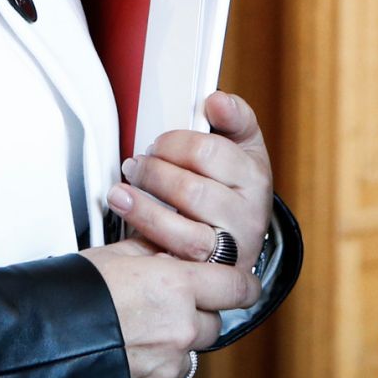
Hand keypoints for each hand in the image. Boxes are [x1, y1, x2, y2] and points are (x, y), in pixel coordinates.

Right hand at [80, 238, 260, 377]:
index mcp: (176, 287)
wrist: (37, 349)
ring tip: (135, 330)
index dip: (242, 284)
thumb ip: (151, 252)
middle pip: (213, 322)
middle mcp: (180, 329)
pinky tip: (125, 352)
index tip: (241, 284)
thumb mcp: (112, 258)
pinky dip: (153, 367)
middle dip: (197, 313)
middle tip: (166, 304)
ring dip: (173, 343)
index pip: (237, 286)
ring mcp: (167, 365)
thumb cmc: (67, 299)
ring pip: (188, 353)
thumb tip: (165, 247)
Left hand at [106, 91, 274, 278]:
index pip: (210, 153)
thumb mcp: (243, 148)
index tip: (156, 144)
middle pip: (193, 192)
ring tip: (122, 194)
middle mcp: (249, 216)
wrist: (243, 239)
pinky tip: (130, 230)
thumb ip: (233, 117)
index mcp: (255, 177)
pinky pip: (177, 264)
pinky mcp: (212, 277)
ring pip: (186, 234)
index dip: (173, 145)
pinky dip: (151, 246)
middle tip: (136, 167)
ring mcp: (231, 250)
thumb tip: (217, 100)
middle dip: (154, 175)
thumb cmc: (235, 187)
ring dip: (145, 211)